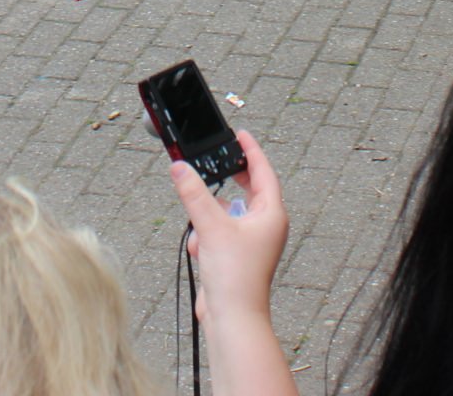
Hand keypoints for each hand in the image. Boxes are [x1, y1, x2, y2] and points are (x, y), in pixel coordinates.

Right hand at [168, 129, 288, 346]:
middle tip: (217, 162)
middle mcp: (266, 227)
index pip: (264, 173)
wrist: (232, 318)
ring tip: (203, 231)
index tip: (242, 135)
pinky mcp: (237, 257)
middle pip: (247, 192)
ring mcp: (253, 243)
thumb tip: (180, 168)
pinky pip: (220, 234)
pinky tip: (201, 251)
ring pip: (228, 214)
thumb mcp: (211, 227)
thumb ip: (194, 195)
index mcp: (271, 215)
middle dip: (227, 184)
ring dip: (210, 218)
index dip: (252, 152)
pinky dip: (207, 237)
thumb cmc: (236, 276)